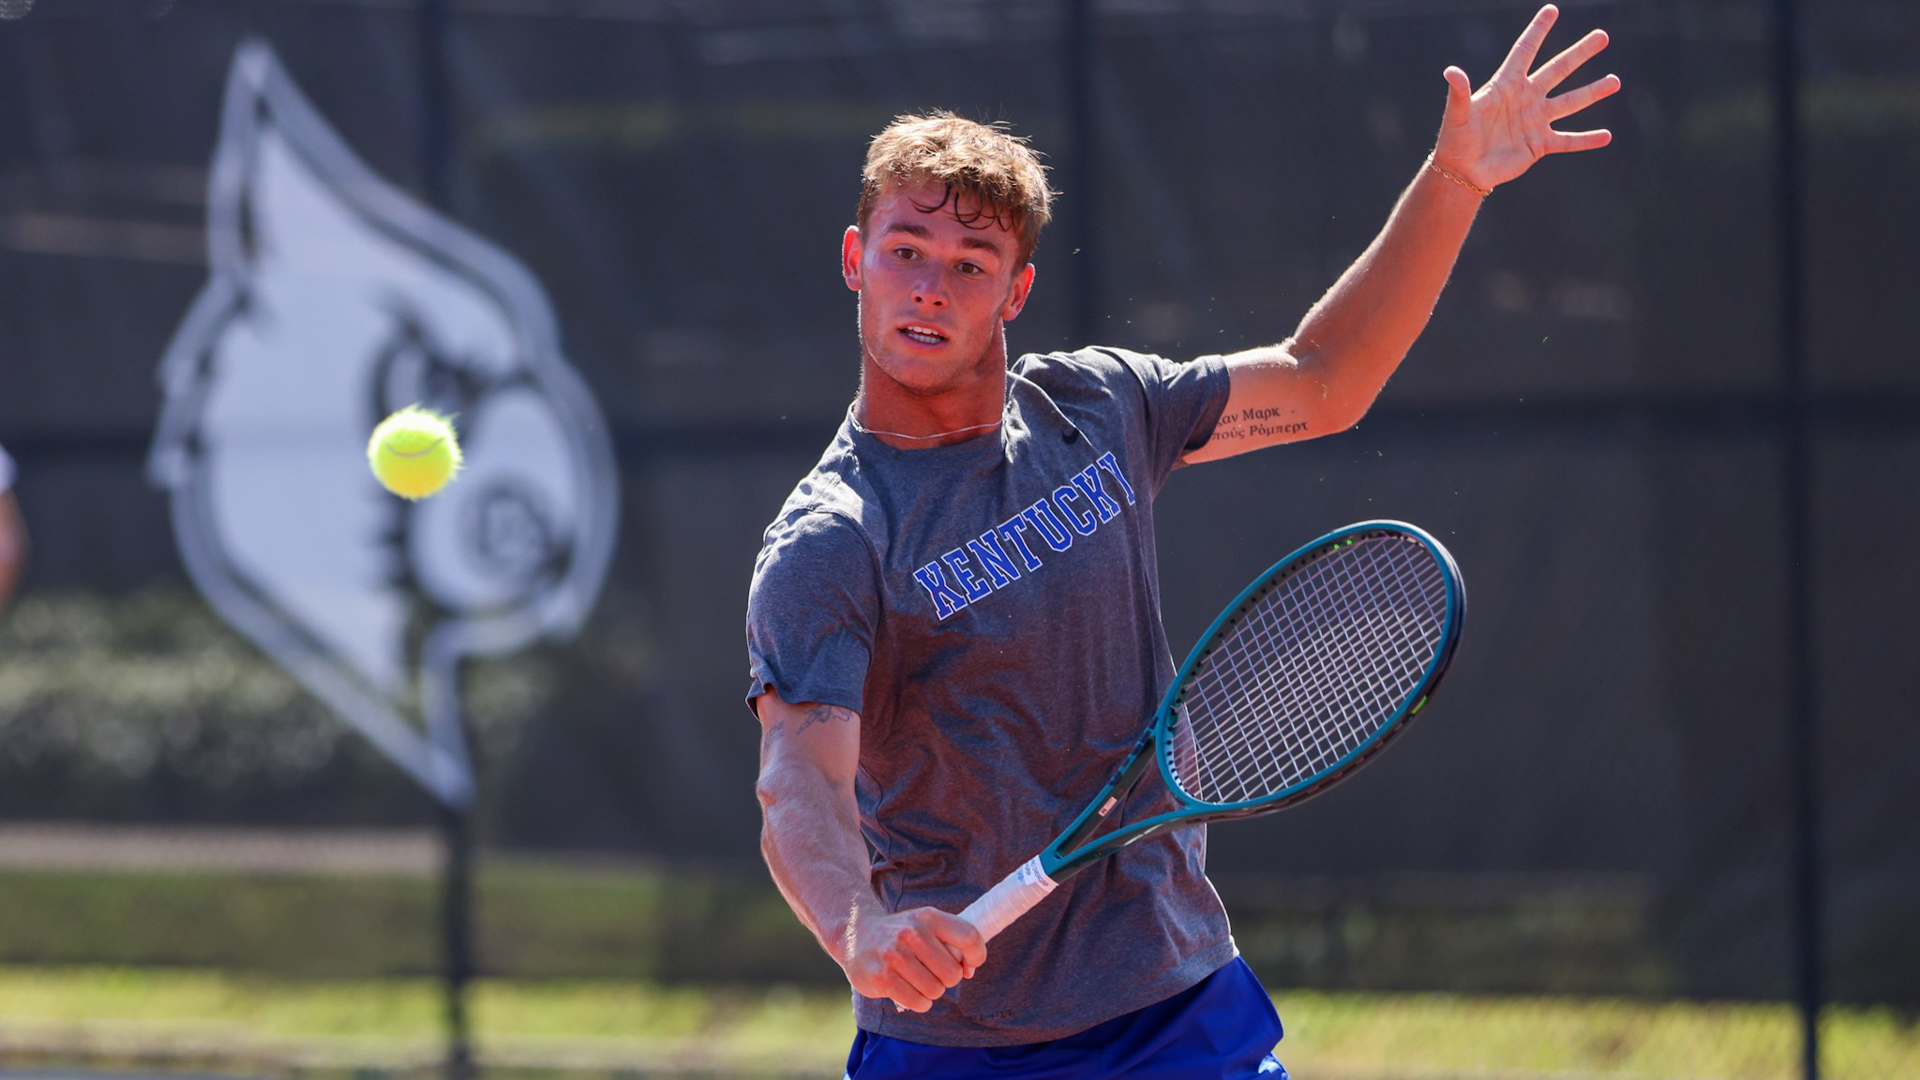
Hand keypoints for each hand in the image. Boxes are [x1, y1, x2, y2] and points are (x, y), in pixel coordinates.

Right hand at [842, 903, 985, 1012]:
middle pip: (952, 973)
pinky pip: (917, 1002)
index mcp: (928, 917)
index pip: (969, 937)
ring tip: (916, 980)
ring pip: (935, 990)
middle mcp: (911, 933)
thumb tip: (969, 970)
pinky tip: (907, 989)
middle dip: (947, 979)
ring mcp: (894, 954)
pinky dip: (918, 1002)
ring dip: (930, 992)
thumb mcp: (925, 926)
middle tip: (932, 972)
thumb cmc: (901, 935)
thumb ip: (952, 944)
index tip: (969, 964)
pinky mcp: (881, 976)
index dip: (977, 956)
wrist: (856, 934)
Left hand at [1434, 4, 1619, 191]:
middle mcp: (1526, 98)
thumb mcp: (1458, 114)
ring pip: (1570, 102)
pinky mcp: (1539, 145)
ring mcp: (1535, 121)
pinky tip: (1607, 136)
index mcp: (1506, 85)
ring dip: (1593, 92)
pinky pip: (1568, 140)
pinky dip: (1586, 140)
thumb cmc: (1456, 139)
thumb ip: (1459, 93)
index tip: (1551, 10)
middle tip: (1602, 36)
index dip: (1537, 31)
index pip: (1525, 51)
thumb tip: (1450, 71)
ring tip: (1615, 81)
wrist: (1462, 171)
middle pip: (1558, 70)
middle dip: (1580, 53)